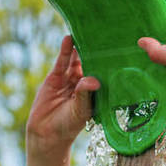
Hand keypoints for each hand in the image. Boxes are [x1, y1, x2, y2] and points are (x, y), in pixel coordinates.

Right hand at [26, 35, 100, 154]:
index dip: (110, 61)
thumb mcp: (80, 111)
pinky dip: (65, 50)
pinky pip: (62, 61)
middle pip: (91, 62)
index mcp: (95, 91)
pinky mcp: (55, 77)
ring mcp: (69, 78)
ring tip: (86, 30)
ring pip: (76, 60)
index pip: (104, 72)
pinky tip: (69, 39)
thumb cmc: (69, 126)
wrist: (46, 134)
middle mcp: (84, 82)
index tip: (119, 48)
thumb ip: (85, 94)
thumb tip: (93, 80)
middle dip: (96, 49)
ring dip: (80, 46)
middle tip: (104, 32)